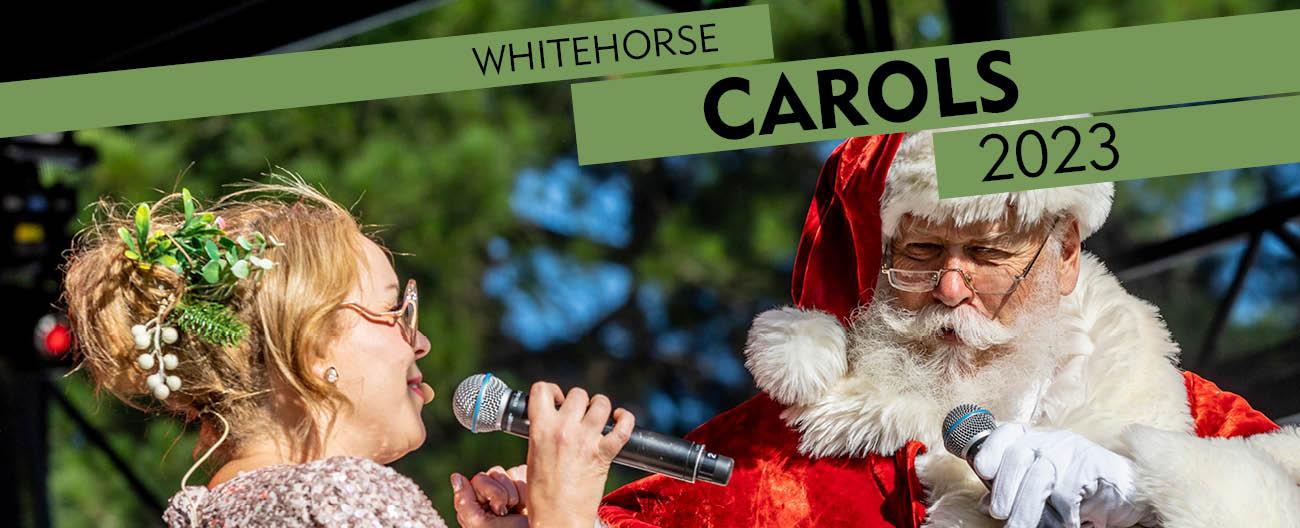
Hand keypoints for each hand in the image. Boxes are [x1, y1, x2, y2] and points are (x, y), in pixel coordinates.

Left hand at [451, 465, 528, 527]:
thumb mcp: (480, 525)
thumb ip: (464, 502)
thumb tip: (456, 476)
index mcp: (477, 507)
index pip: (475, 482)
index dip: (486, 493)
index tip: (495, 510)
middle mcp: (491, 498)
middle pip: (489, 474)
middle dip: (500, 493)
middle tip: (507, 512)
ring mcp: (510, 491)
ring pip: (506, 473)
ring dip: (516, 493)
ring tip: (521, 510)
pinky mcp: (526, 485)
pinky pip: (521, 472)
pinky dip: (526, 487)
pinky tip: (529, 503)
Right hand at [525, 382, 635, 527]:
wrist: (559, 518)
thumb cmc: (543, 495)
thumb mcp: (533, 456)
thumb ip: (543, 433)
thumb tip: (552, 421)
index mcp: (541, 429)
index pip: (542, 389)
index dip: (551, 391)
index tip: (556, 401)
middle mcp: (564, 429)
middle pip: (577, 394)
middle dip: (579, 402)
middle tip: (579, 415)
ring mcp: (586, 440)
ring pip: (600, 403)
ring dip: (601, 407)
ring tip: (599, 417)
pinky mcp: (604, 453)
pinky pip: (623, 427)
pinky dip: (625, 419)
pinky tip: (621, 419)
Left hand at [973, 424, 1151, 527]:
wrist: (1129, 494)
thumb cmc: (1081, 492)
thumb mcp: (1043, 490)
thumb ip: (1016, 490)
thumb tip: (986, 504)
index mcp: (1035, 440)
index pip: (1006, 433)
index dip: (990, 450)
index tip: (982, 471)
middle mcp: (1051, 440)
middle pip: (1018, 456)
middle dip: (1005, 488)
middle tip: (1000, 514)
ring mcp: (1072, 451)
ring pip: (1040, 476)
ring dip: (1026, 508)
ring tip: (1017, 527)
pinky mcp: (1092, 467)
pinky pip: (1067, 493)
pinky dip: (1059, 515)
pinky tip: (1062, 524)